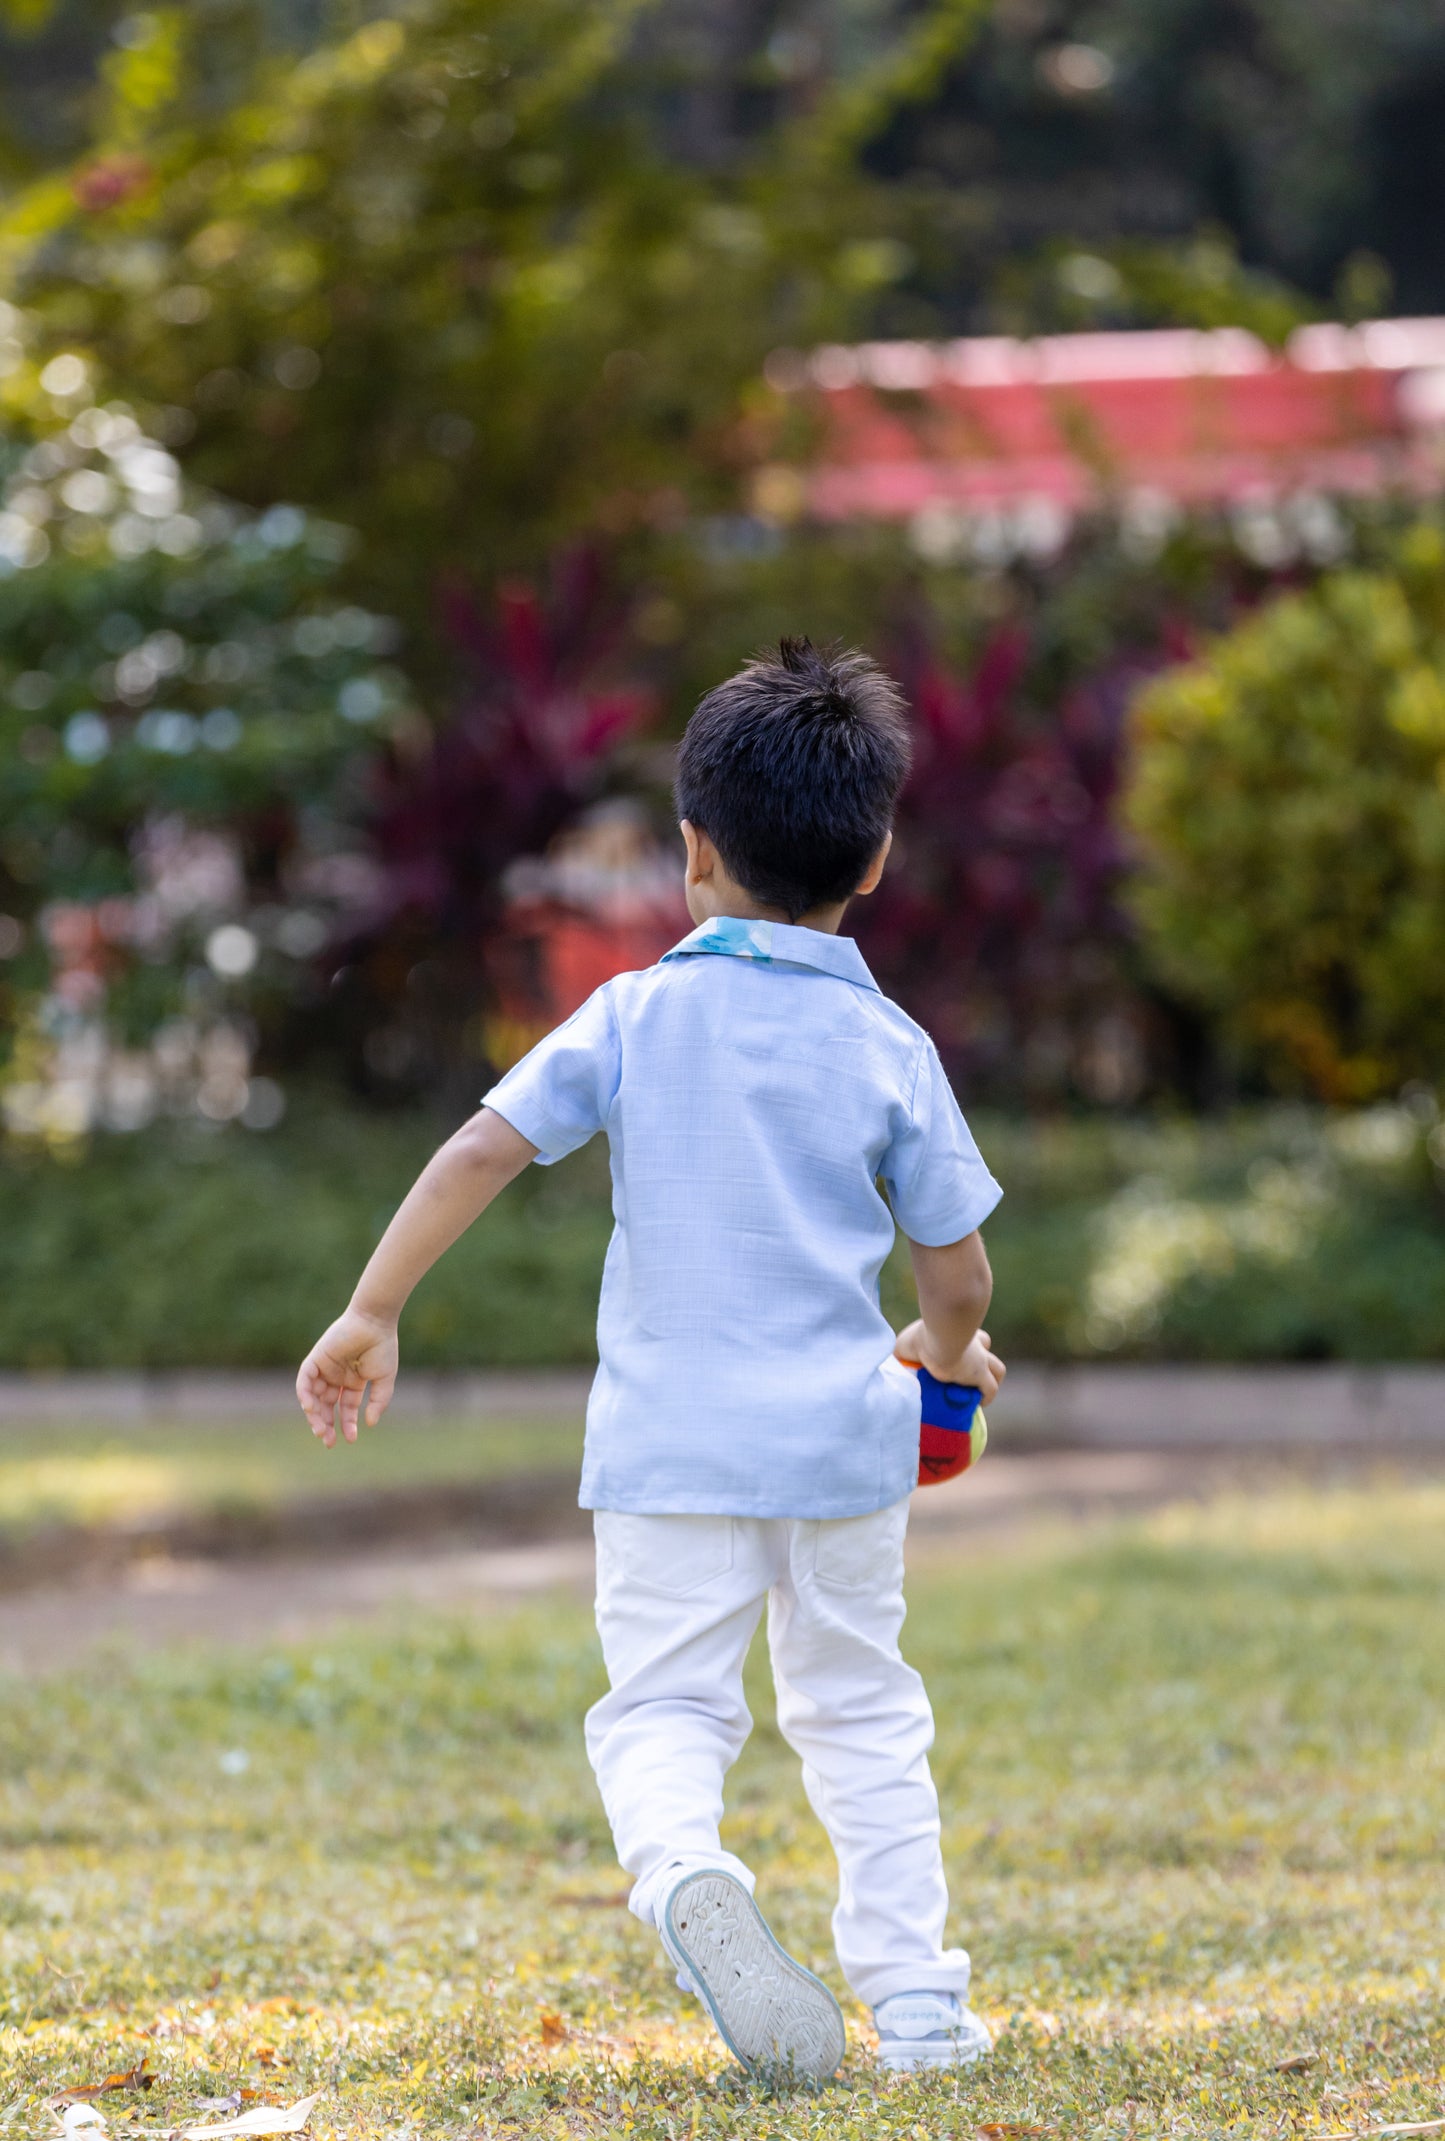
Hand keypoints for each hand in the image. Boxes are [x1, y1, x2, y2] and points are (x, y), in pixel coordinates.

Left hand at [296, 1309, 398, 1446]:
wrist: (375, 1322)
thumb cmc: (382, 1347)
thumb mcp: (384, 1379)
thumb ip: (378, 1402)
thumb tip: (370, 1424)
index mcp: (353, 1382)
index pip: (346, 1408)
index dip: (347, 1424)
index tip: (351, 1439)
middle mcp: (337, 1377)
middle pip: (327, 1406)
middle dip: (327, 1424)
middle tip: (328, 1441)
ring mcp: (325, 1368)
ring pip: (313, 1396)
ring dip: (315, 1414)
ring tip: (320, 1429)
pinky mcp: (315, 1358)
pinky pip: (304, 1379)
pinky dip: (304, 1393)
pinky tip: (310, 1408)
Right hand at [894, 1319, 1006, 1403]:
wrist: (935, 1343)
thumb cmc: (919, 1340)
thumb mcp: (903, 1346)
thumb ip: (902, 1356)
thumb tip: (894, 1366)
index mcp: (955, 1333)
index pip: (965, 1332)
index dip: (966, 1343)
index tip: (958, 1356)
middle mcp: (972, 1343)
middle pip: (985, 1344)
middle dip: (982, 1357)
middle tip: (969, 1372)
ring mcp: (979, 1359)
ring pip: (997, 1369)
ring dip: (992, 1378)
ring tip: (979, 1391)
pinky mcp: (979, 1374)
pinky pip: (991, 1388)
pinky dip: (987, 1396)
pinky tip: (979, 1402)